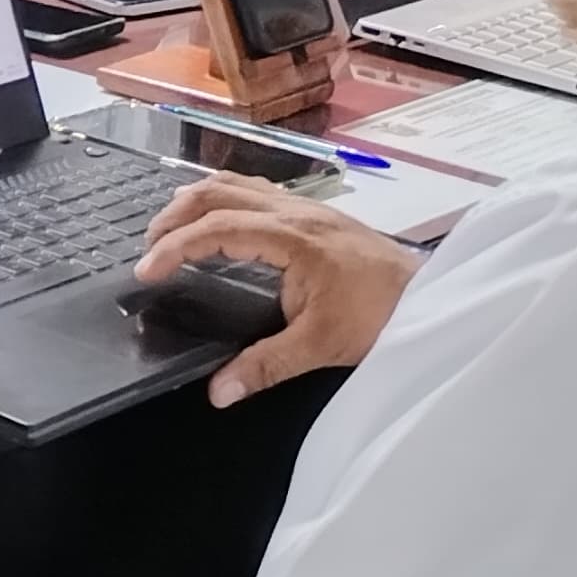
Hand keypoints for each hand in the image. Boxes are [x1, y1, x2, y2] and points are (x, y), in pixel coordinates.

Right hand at [135, 175, 419, 404]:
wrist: (430, 297)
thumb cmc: (379, 316)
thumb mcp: (320, 346)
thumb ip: (265, 367)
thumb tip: (219, 391)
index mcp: (293, 238)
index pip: (219, 228)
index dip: (176, 246)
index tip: (147, 271)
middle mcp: (296, 212)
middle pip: (220, 193)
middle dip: (176, 216)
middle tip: (148, 247)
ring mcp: (307, 208)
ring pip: (238, 184)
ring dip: (198, 200)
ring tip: (170, 225)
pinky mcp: (316, 213)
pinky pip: (258, 190)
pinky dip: (225, 197)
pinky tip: (220, 216)